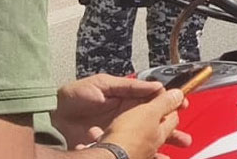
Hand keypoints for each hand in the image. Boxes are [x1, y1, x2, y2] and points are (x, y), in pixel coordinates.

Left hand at [54, 75, 189, 149]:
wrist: (51, 115)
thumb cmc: (77, 94)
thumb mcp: (105, 84)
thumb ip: (131, 86)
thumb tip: (158, 86)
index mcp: (130, 100)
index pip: (156, 102)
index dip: (172, 104)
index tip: (184, 106)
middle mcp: (128, 117)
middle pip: (155, 126)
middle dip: (172, 133)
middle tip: (185, 141)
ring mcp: (119, 133)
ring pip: (145, 143)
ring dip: (158, 150)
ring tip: (170, 157)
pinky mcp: (108, 146)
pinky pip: (128, 153)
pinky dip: (140, 157)